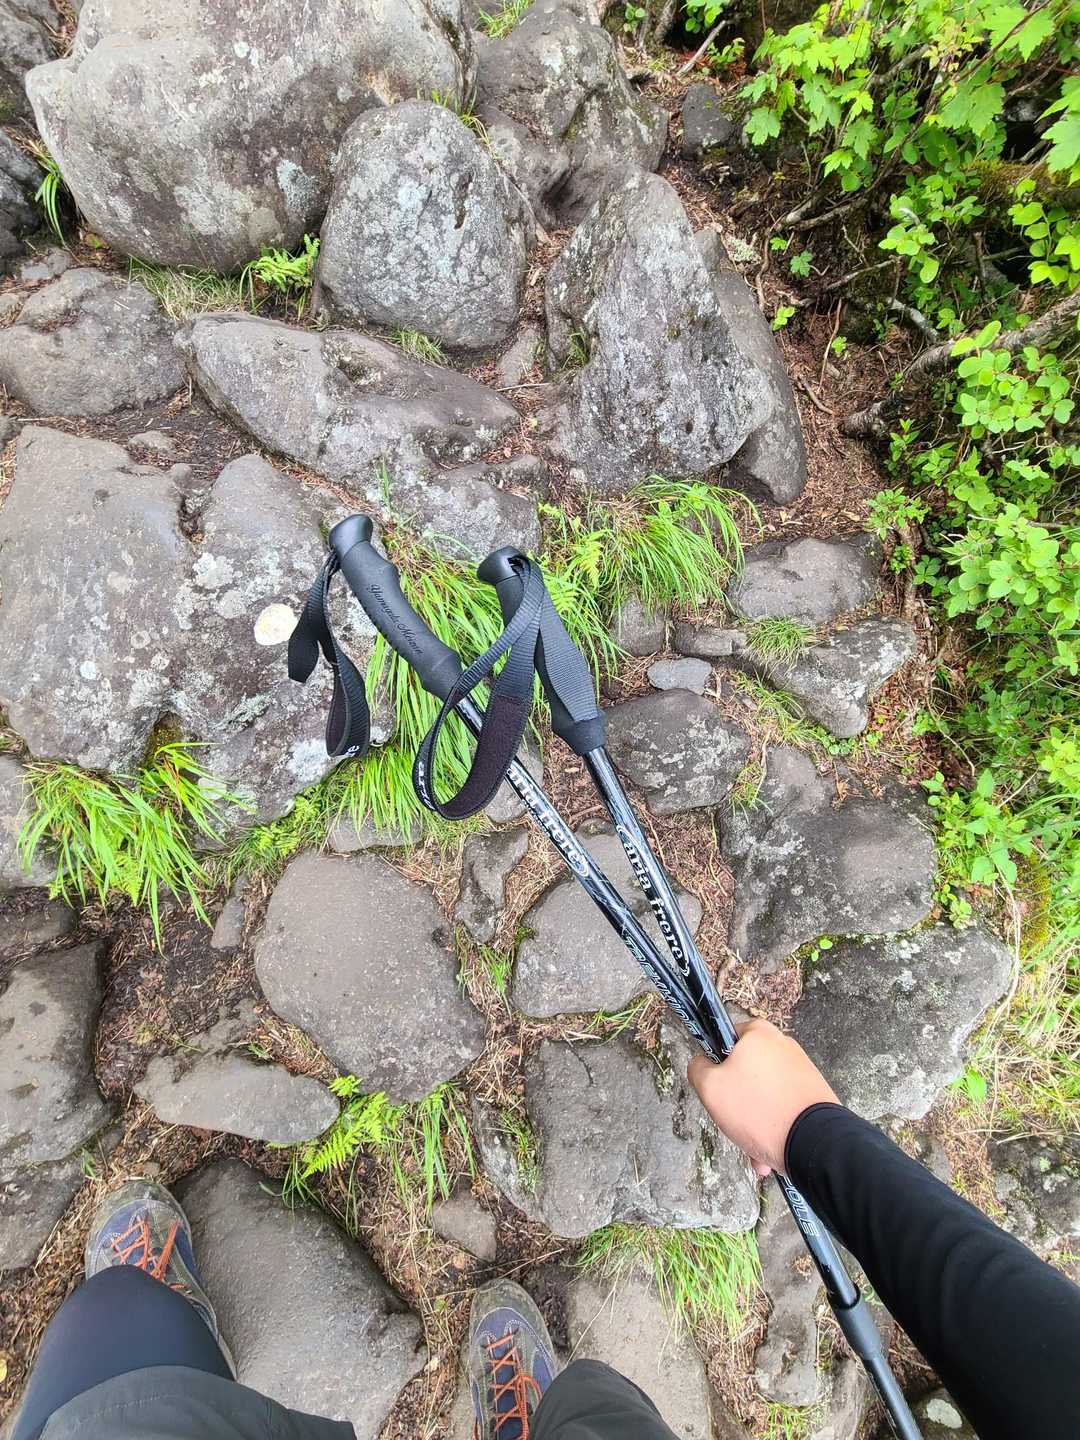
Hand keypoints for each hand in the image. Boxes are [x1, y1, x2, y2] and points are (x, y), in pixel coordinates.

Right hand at [687, 1018, 838, 1176]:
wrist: (813, 1143)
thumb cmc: (759, 1110)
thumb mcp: (710, 1088)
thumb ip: (698, 1069)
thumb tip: (701, 1064)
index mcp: (760, 1033)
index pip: (725, 1038)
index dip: (715, 1064)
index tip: (716, 1087)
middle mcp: (784, 1046)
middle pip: (745, 1072)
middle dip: (737, 1103)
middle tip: (734, 1123)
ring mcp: (802, 1071)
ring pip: (764, 1096)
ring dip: (754, 1122)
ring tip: (754, 1149)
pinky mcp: (814, 1094)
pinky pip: (783, 1108)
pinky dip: (774, 1127)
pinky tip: (770, 1152)